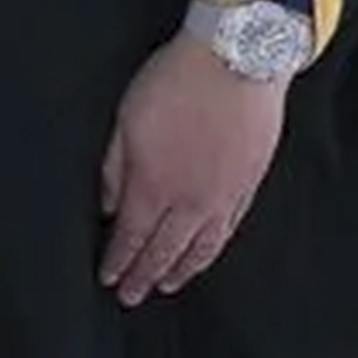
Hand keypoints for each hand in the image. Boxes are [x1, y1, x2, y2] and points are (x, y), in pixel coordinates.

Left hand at [100, 19, 285, 303]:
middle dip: (145, 276)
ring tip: (167, 286)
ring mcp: (224, 195)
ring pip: (201, 247)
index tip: (108, 279)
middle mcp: (191, 200)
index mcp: (154, 184)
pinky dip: (213, 250)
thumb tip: (109, 209)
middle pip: (165, 250)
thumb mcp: (124, 121)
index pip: (132, 236)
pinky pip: (229, 230)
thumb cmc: (174, 82)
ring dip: (182, 270)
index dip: (119, 261)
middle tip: (131, 298)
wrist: (238, 59)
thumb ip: (114, 170)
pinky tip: (205, 256)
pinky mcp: (249, 184)